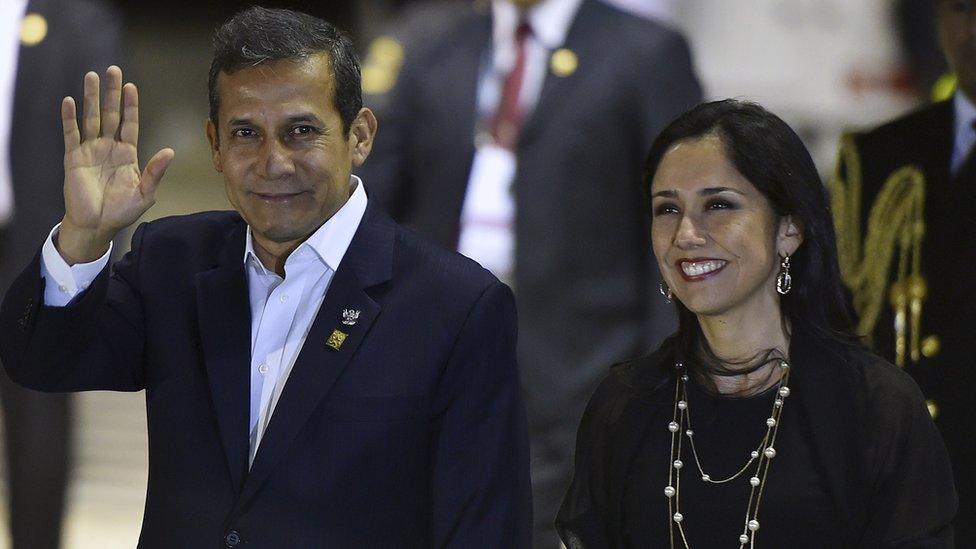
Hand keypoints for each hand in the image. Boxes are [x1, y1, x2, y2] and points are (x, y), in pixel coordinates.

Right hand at [57, 66, 173, 263]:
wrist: (97, 225)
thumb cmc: (122, 211)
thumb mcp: (145, 192)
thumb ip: (155, 171)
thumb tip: (170, 151)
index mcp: (127, 153)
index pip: (129, 123)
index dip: (130, 105)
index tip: (131, 86)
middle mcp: (109, 147)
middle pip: (111, 114)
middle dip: (112, 93)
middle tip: (113, 70)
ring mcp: (90, 151)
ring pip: (91, 119)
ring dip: (91, 98)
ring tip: (91, 77)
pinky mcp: (74, 158)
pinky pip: (71, 135)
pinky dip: (70, 118)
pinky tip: (69, 101)